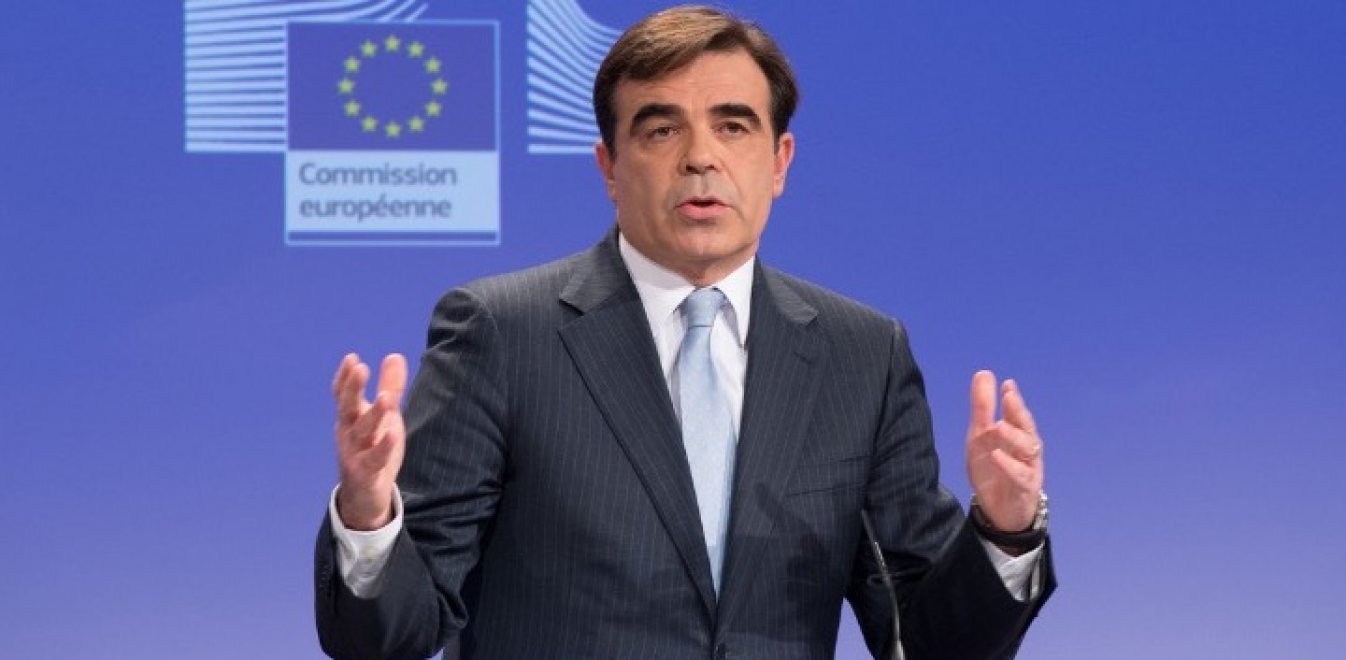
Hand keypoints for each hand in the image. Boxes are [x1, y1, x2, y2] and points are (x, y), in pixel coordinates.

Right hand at [332, 353, 407, 530]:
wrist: (364, 494)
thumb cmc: (373, 447)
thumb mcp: (384, 416)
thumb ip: (389, 387)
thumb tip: (394, 356)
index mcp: (350, 417)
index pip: (343, 394)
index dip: (345, 377)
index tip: (352, 358)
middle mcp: (348, 433)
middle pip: (347, 407)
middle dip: (353, 388)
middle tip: (360, 368)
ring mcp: (355, 453)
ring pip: (363, 431)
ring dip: (373, 414)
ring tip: (386, 398)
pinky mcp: (367, 472)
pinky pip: (375, 458)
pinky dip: (383, 447)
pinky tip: (393, 434)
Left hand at [965, 370, 1043, 532]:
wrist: (998, 511)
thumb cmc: (994, 469)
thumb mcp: (981, 437)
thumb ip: (983, 408)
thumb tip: (984, 373)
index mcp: (1017, 436)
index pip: (1018, 415)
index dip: (1014, 401)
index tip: (1007, 384)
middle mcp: (1026, 450)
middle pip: (1027, 429)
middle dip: (1019, 413)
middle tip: (1009, 396)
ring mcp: (1028, 469)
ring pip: (1028, 450)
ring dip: (1014, 437)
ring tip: (999, 426)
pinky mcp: (1024, 489)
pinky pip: (1020, 476)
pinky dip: (1009, 465)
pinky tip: (997, 455)